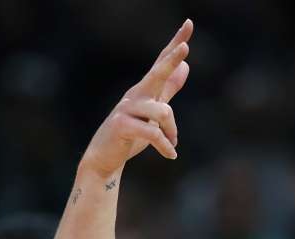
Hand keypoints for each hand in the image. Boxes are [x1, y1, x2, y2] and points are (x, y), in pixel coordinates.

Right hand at [81, 19, 192, 176]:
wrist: (105, 158)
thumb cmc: (131, 134)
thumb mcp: (154, 110)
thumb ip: (169, 88)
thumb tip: (186, 65)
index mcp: (145, 89)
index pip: (162, 62)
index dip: (175, 43)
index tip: (189, 24)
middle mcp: (135, 94)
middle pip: (157, 73)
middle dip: (171, 60)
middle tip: (185, 47)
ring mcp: (126, 109)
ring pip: (163, 112)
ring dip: (171, 132)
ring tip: (172, 145)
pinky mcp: (121, 125)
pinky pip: (152, 132)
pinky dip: (165, 145)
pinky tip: (171, 155)